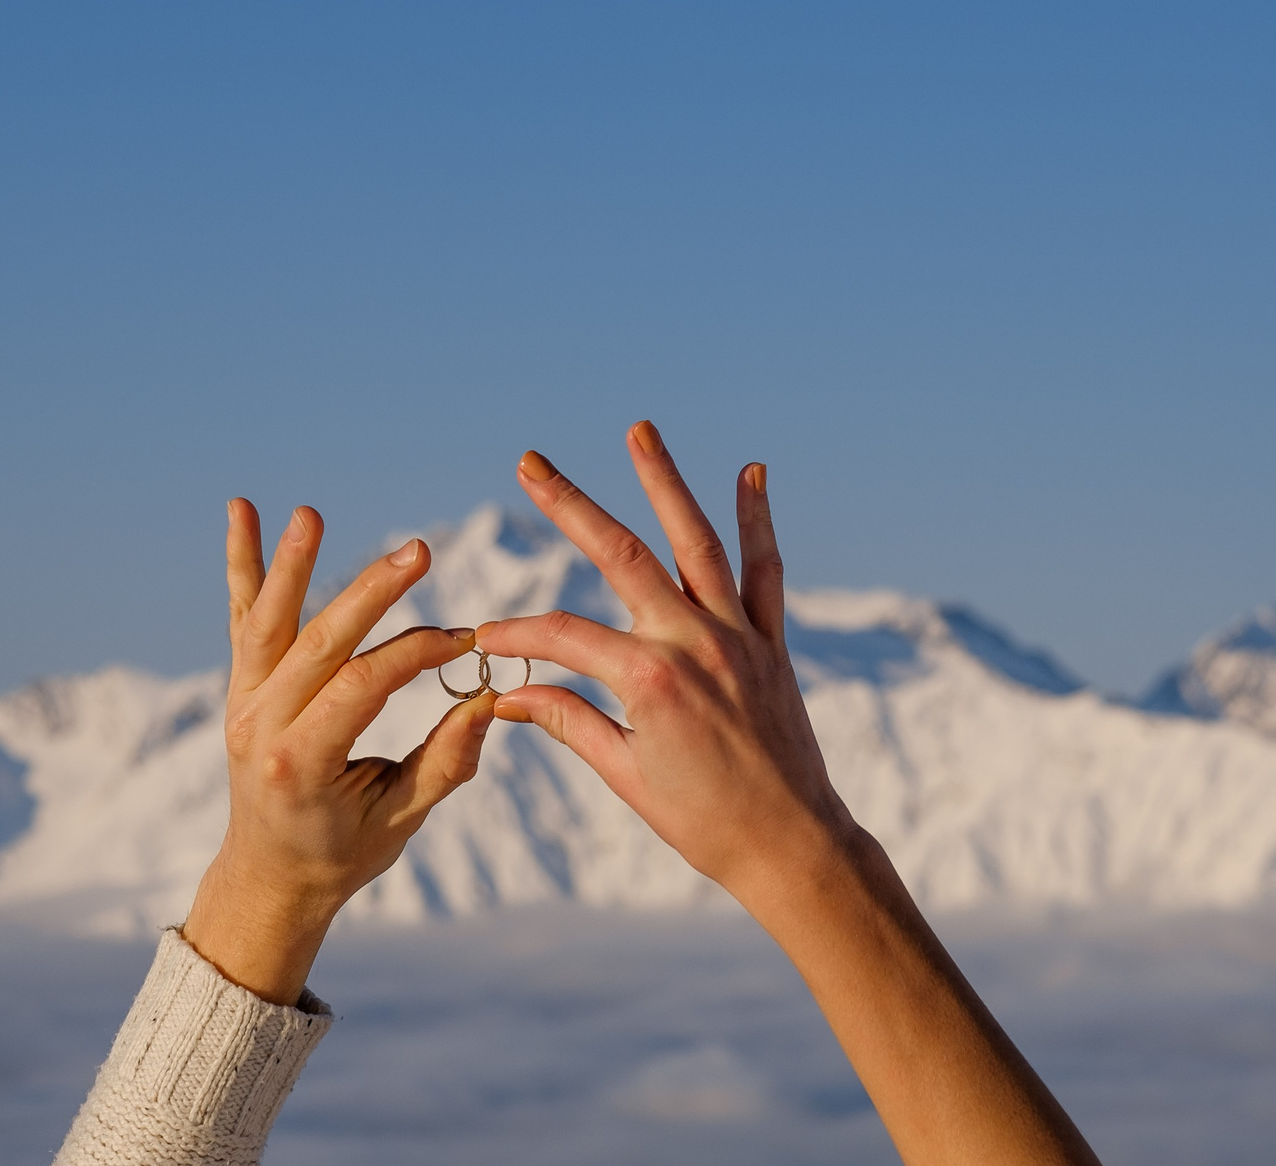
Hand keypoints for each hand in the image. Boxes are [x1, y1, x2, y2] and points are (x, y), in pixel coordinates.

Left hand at [181, 500, 494, 1001]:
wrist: (269, 877)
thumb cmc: (343, 852)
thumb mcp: (401, 820)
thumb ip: (446, 762)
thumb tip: (489, 698)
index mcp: (300, 766)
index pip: (362, 687)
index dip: (417, 656)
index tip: (465, 641)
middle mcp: (261, 727)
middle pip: (320, 644)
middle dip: (371, 594)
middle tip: (418, 551)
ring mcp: (243, 703)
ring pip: (269, 622)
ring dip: (291, 565)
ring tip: (309, 513)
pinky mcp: (241, 687)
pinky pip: (243, 618)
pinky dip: (241, 564)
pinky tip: (240, 510)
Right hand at [476, 423, 860, 913]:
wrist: (792, 846)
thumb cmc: (703, 824)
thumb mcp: (626, 776)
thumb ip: (570, 722)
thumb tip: (508, 693)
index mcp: (651, 681)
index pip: (563, 635)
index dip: (517, 633)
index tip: (482, 637)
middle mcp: (696, 643)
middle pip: (621, 555)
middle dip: (570, 505)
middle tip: (530, 462)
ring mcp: (739, 636)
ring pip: (696, 542)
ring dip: (666, 482)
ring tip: (640, 430)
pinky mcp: (772, 643)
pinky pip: (764, 571)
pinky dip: (758, 521)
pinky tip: (751, 473)